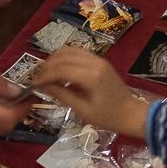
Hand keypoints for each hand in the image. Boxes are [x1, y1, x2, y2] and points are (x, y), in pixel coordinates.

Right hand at [31, 49, 150, 137]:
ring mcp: (99, 59)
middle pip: (64, 56)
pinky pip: (79, 52)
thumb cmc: (108, 117)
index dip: (45, 75)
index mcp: (91, 77)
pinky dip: (66, 58)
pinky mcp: (100, 60)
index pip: (61, 69)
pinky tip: (60, 69)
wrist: (132, 113)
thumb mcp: (83, 110)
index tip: (34, 84)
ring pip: (70, 50)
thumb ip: (63, 95)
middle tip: (38, 78)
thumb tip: (44, 86)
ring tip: (47, 73)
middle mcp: (95, 63)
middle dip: (47, 66)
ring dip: (56, 59)